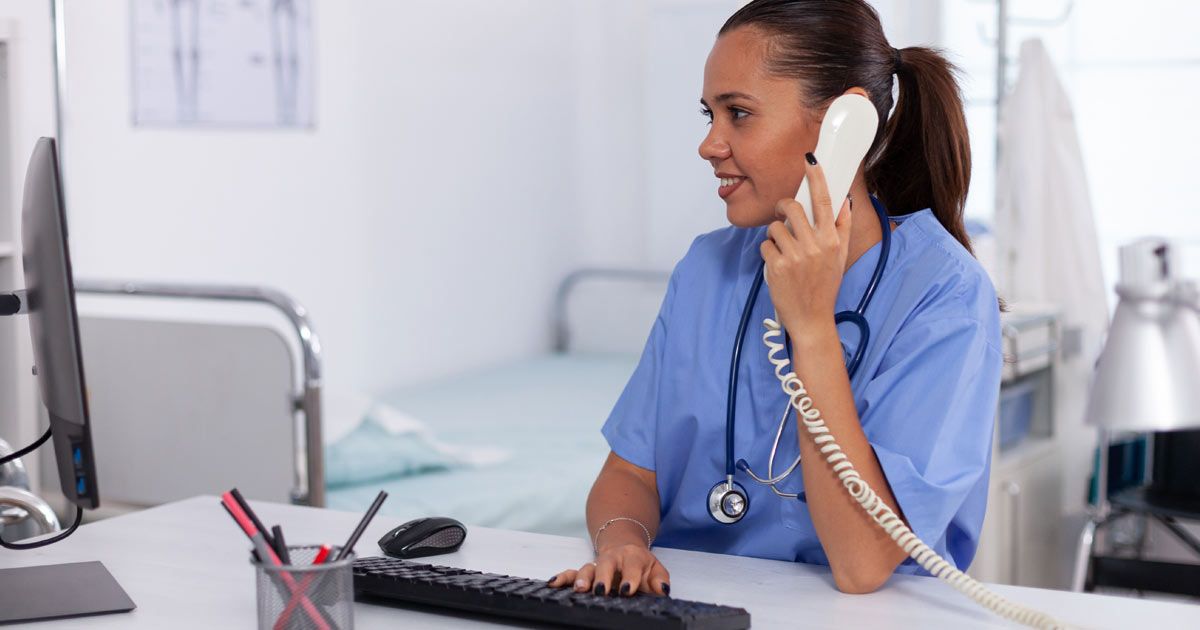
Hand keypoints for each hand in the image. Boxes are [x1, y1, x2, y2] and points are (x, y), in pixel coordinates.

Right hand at [547, 543, 670, 596]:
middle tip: (600, 590)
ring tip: (579, 589)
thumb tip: (662, 590)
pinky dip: (562, 577)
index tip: (627, 591)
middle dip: (602, 578)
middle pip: (606, 565)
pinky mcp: (586, 571)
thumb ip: (660, 581)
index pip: (632, 567)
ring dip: (582, 578)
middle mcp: (613, 559)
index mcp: (632, 557)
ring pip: (587, 568)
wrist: (627, 548)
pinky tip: (553, 583)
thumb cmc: (641, 565)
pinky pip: (572, 572)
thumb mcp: (656, 570)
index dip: (630, 578)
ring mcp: (597, 564)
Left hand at [760, 153, 851, 331]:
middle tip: (784, 216)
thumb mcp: (840, 257)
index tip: (810, 159)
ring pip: (775, 227)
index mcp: (832, 240)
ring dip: (775, 235)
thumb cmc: (824, 286)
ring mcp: (796, 256)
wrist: (811, 319)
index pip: (824, 201)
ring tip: (784, 251)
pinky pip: (765, 245)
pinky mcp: (777, 266)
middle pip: (793, 207)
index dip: (816, 177)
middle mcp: (815, 246)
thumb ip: (842, 228)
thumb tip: (845, 201)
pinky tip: (778, 265)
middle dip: (784, 207)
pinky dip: (768, 253)